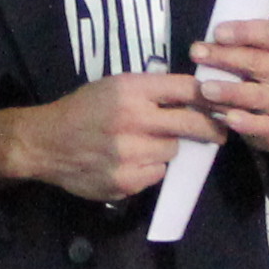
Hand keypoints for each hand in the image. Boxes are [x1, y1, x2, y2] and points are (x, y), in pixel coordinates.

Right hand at [0, 73, 222, 202]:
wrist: (45, 143)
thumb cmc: (82, 109)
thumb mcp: (113, 87)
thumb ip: (149, 91)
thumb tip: (193, 97)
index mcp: (130, 90)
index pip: (184, 89)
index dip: (209, 96)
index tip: (223, 102)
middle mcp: (133, 120)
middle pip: (191, 124)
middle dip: (211, 128)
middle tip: (221, 131)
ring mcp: (130, 154)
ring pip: (172, 151)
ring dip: (165, 147)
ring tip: (143, 143)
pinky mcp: (126, 181)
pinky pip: (156, 173)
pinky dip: (150, 168)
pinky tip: (130, 161)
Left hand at [195, 16, 268, 150]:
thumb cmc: (256, 74)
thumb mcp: (252, 53)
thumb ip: (234, 47)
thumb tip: (202, 45)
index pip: (267, 33)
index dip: (242, 31)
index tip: (217, 33)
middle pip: (257, 62)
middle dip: (224, 57)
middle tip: (196, 54)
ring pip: (257, 95)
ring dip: (230, 92)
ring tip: (205, 89)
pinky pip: (265, 125)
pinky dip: (247, 123)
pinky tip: (228, 119)